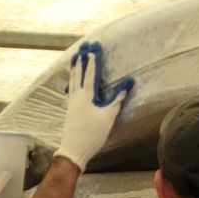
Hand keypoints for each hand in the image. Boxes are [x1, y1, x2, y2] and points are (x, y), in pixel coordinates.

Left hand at [54, 41, 133, 169]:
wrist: (74, 150)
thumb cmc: (92, 134)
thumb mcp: (108, 116)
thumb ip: (117, 98)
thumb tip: (129, 83)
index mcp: (86, 96)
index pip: (91, 73)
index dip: (93, 60)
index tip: (94, 47)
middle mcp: (76, 96)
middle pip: (79, 73)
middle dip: (82, 59)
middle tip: (83, 47)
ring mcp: (71, 103)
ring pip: (72, 81)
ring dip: (75, 68)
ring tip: (75, 58)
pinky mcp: (69, 110)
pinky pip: (70, 89)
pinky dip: (71, 81)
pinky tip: (71, 81)